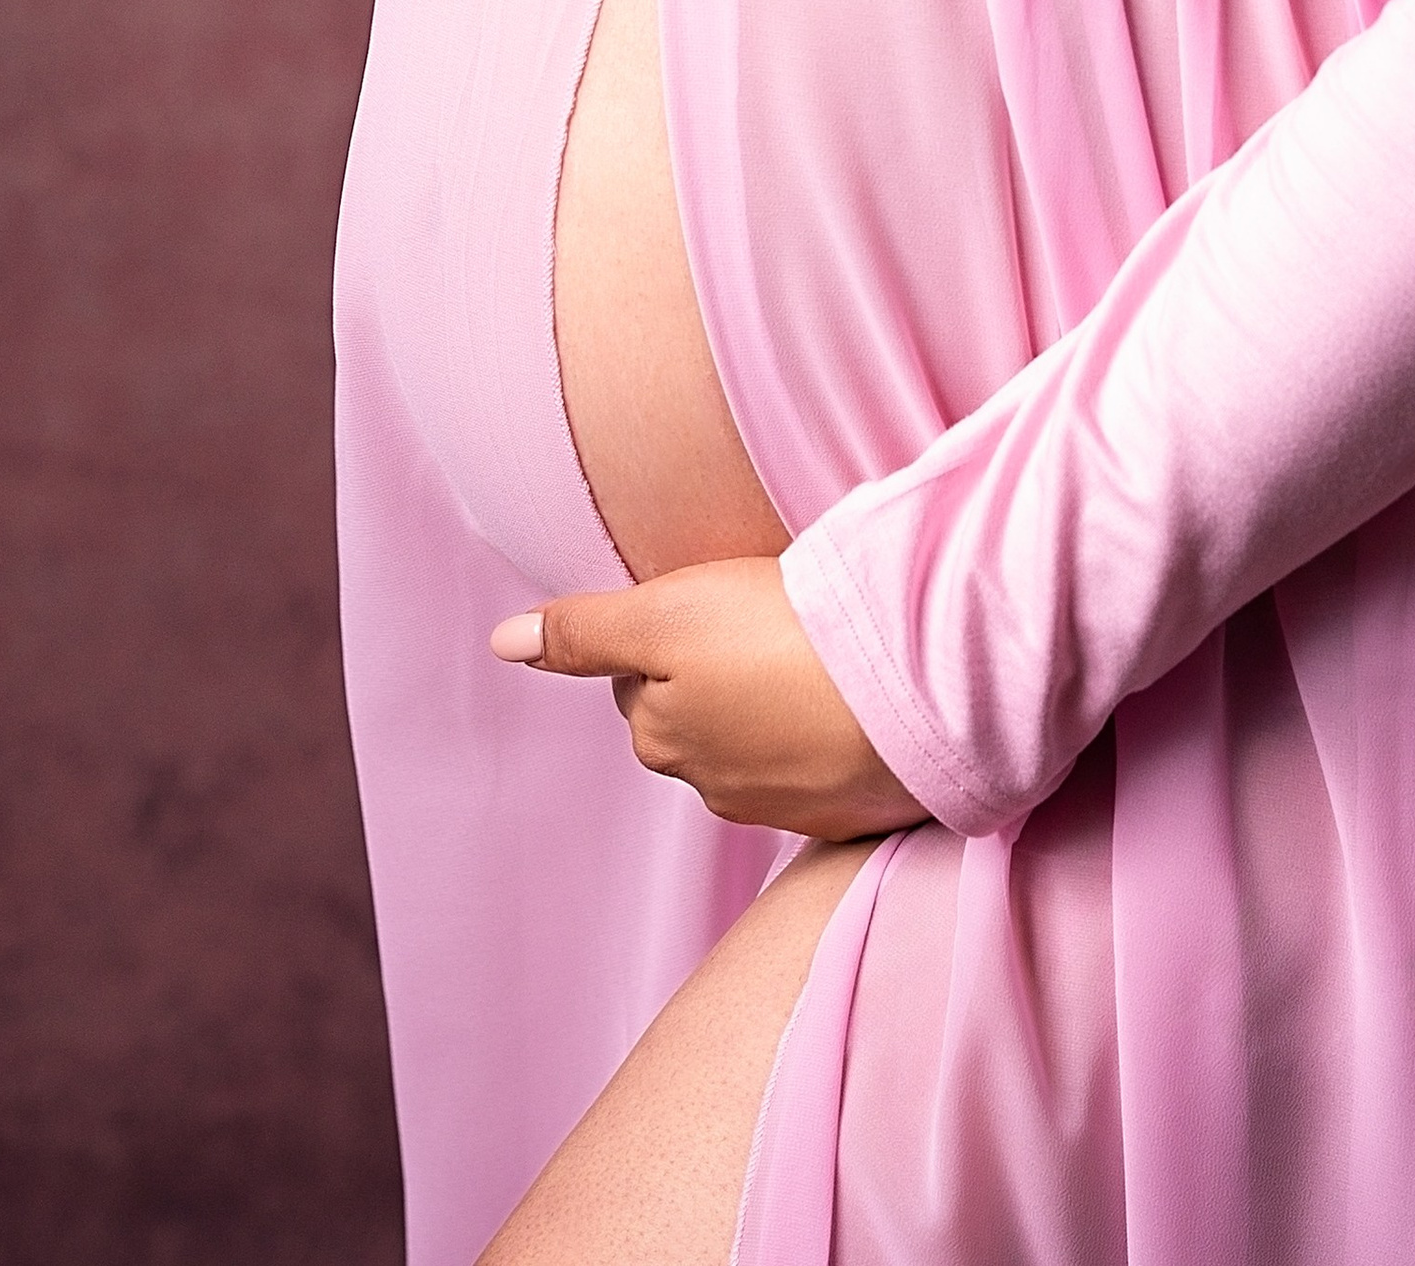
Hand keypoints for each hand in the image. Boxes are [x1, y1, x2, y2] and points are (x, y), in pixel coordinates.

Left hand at [490, 557, 929, 838]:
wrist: (911, 689)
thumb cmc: (782, 637)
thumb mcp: (666, 613)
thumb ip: (584, 631)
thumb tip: (503, 643)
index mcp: (662, 740)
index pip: (645, 680)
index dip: (679, 630)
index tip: (724, 604)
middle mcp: (712, 789)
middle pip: (698, 716)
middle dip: (722, 676)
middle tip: (774, 625)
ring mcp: (785, 808)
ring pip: (760, 742)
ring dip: (778, 706)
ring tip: (821, 658)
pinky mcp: (851, 810)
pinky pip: (824, 768)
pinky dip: (831, 737)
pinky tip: (857, 702)